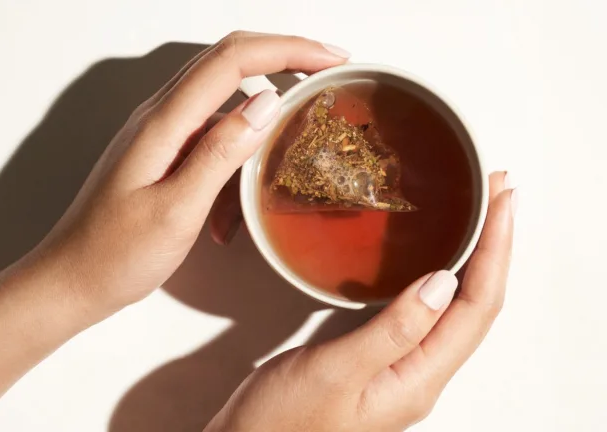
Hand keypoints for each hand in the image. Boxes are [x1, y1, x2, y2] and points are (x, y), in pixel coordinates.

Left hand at [32, 32, 349, 320]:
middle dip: (283, 60)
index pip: (232, 60)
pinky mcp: (161, 154)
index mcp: (163, 123)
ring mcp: (159, 134)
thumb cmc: (116, 255)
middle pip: (228, 63)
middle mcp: (159, 116)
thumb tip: (267, 100)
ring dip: (258, 126)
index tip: (332, 59)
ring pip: (222, 104)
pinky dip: (234, 163)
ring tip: (285, 158)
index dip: (287, 49)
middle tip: (329, 77)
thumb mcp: (176, 209)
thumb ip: (221, 152)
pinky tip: (232, 213)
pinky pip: (209, 140)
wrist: (70, 281)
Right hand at [205, 172, 515, 431]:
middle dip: (494, 245)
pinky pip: (425, 312)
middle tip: (498, 190)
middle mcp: (419, 375)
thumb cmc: (282, 422)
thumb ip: (392, 331)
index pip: (477, 308)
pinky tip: (433, 256)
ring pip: (455, 307)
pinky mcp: (381, 358)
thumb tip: (444, 282)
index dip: (496, 250)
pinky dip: (438, 274)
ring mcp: (402, 368)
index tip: (501, 200)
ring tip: (478, 213)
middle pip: (476, 304)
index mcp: (417, 381)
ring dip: (472, 257)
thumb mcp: (335, 372)